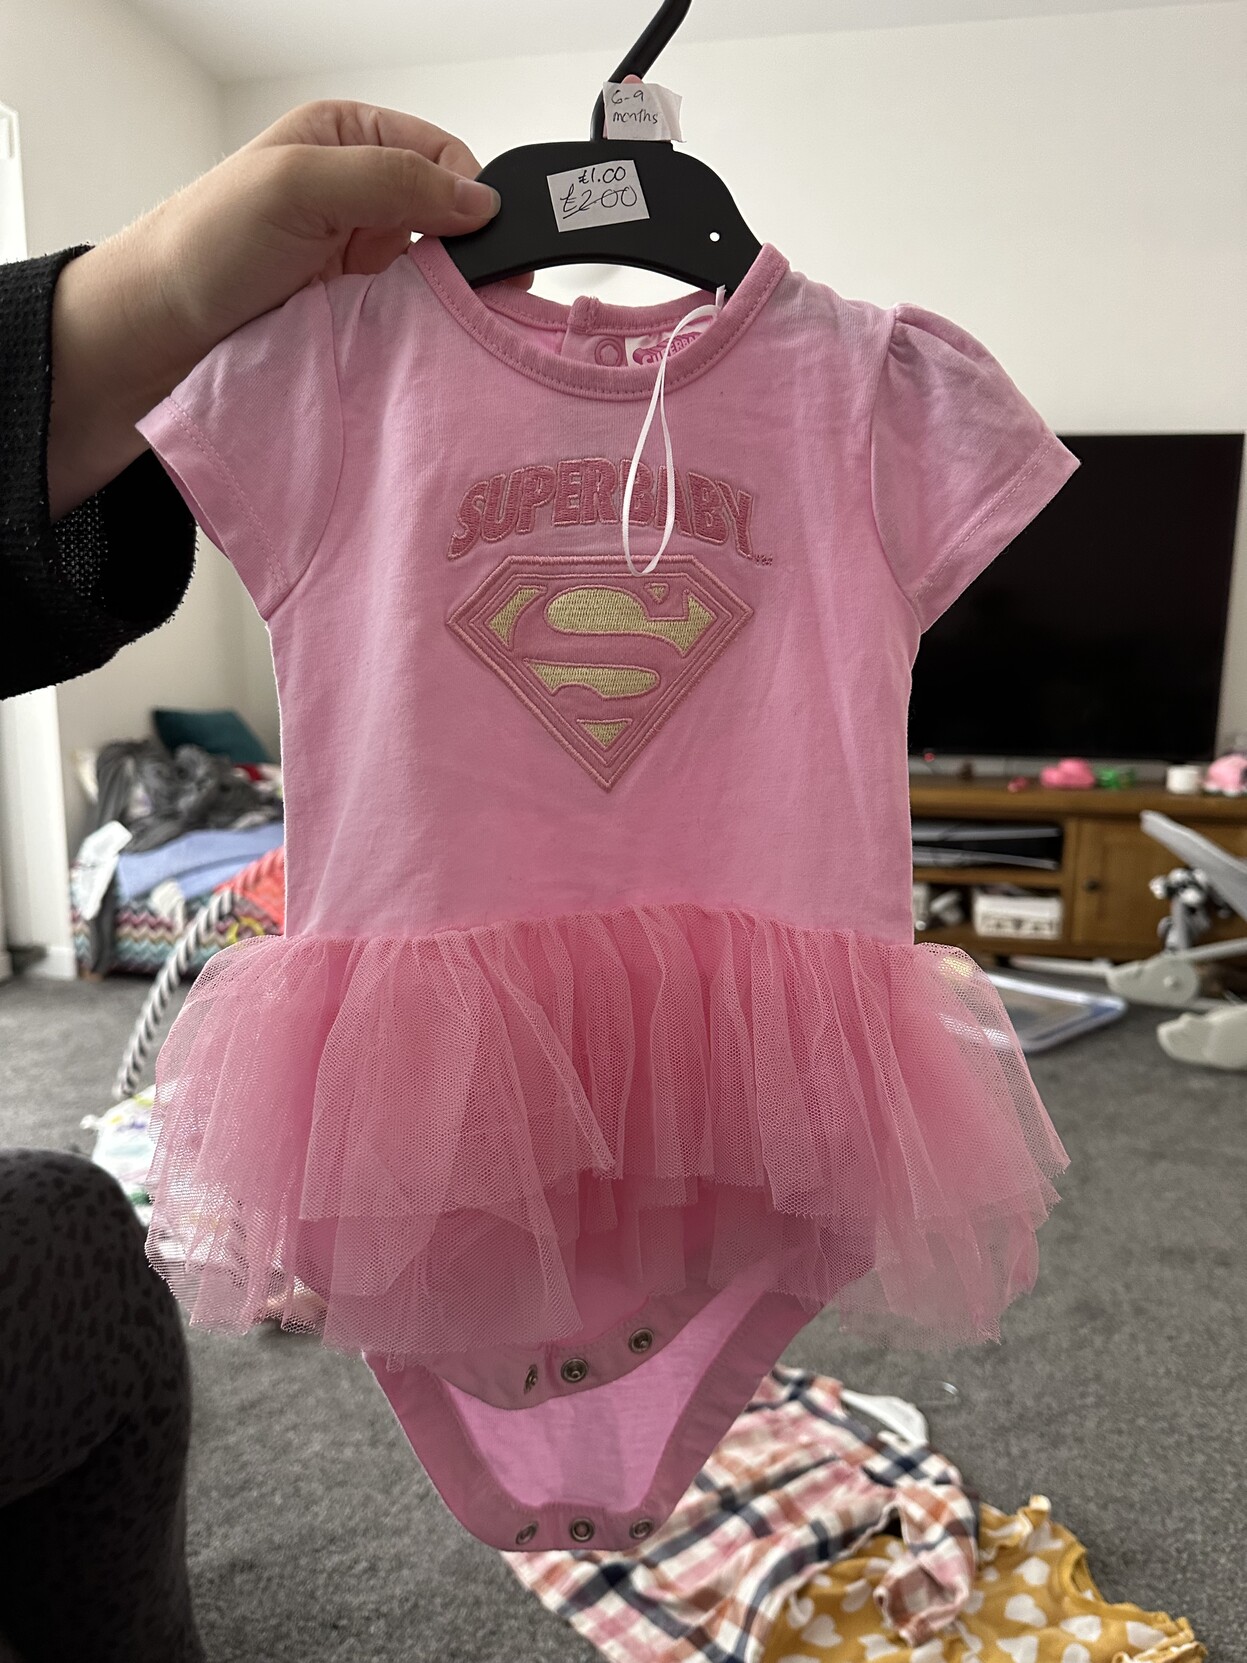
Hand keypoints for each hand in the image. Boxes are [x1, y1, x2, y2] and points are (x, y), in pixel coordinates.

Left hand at [48, 100, 502, 519]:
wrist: (156, 335)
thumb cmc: (205, 247)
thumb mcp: (299, 184)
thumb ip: (391, 180)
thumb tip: (480, 200)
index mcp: (348, 139)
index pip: (442, 156)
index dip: (470, 195)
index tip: (484, 240)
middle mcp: (359, 195)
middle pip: (448, 219)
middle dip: (467, 253)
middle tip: (485, 293)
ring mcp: (358, 259)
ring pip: (436, 276)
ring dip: (445, 300)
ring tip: (456, 324)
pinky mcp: (356, 315)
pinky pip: (412, 322)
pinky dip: (423, 334)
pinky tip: (426, 346)